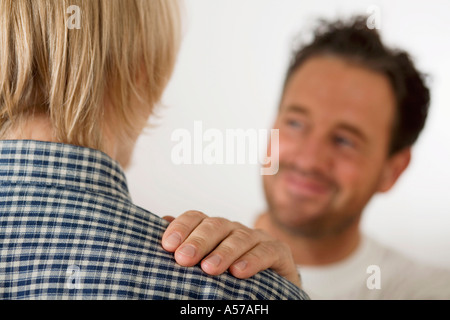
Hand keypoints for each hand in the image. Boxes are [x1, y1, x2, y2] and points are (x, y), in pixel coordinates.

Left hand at [161, 210, 300, 286]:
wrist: (271, 289)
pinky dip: (253, 260)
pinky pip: (266, 252)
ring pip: (240, 238)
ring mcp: (258, 239)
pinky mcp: (278, 252)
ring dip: (224, 252)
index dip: (181, 228)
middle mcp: (234, 230)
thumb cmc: (231, 277)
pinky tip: (239, 272)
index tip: (167, 246)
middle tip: (183, 259)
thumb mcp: (206, 261)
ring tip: (209, 269)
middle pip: (216, 225)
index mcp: (215, 229)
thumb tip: (162, 221)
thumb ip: (187, 244)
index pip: (196, 218)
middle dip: (198, 241)